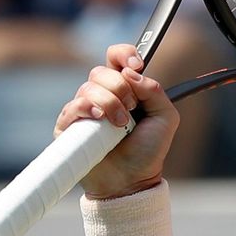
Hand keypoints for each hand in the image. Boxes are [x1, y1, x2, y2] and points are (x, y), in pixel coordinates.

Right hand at [54, 44, 179, 198]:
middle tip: (132, 108)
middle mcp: (102, 95)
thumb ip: (156, 91)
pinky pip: (75, 106)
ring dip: (110, 104)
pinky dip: (89, 109)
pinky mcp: (69, 125)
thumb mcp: (166, 118)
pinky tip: (100, 121)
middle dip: (121, 87)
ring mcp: (85, 109)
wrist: (131, 181)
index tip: (137, 66)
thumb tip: (132, 73)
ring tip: (120, 126)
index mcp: (125, 88)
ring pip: (89, 87)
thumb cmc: (148, 152)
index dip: (125, 54)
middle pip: (101, 70)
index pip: (117, 57)